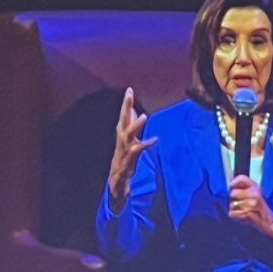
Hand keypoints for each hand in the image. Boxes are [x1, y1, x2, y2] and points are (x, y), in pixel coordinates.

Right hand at [108, 88, 157, 210]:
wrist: (117, 181)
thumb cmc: (124, 159)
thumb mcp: (128, 140)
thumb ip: (131, 125)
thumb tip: (132, 110)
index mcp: (122, 135)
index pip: (123, 115)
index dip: (126, 103)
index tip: (129, 89)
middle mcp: (121, 140)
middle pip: (123, 120)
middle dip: (126, 107)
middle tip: (129, 94)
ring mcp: (124, 150)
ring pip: (128, 135)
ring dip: (135, 125)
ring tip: (144, 116)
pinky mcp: (128, 161)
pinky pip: (137, 151)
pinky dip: (145, 144)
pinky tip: (155, 139)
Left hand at [228, 174, 272, 239]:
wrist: (270, 223)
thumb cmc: (260, 210)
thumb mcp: (255, 194)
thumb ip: (244, 185)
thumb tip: (231, 183)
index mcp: (256, 188)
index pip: (241, 179)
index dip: (234, 183)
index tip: (232, 187)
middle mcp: (255, 194)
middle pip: (233, 193)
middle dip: (234, 200)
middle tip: (241, 204)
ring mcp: (252, 204)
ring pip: (232, 204)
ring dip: (235, 210)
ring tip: (243, 211)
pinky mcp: (248, 213)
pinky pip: (232, 213)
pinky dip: (235, 216)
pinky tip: (243, 217)